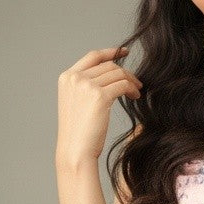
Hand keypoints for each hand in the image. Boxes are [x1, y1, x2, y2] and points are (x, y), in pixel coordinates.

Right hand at [55, 46, 142, 168]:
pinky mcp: (99, 96)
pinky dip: (132, 89)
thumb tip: (108, 75)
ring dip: (131, 82)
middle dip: (125, 73)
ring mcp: (86, 85)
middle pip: (108, 65)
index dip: (110, 52)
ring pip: (118, 74)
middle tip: (137, 83)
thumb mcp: (77, 103)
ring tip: (137, 92)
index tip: (124, 52)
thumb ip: (86, 86)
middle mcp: (75, 78)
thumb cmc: (78, 133)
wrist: (75, 151)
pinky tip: (135, 97)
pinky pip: (123, 85)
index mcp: (67, 77)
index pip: (93, 56)